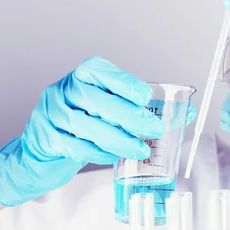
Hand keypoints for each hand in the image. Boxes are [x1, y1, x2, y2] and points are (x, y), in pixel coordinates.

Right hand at [0, 57, 196, 206]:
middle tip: (154, 129)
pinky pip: (76, 146)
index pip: (100, 71)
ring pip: (86, 126)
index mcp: (83, 76)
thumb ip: (143, 109)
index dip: (123, 82)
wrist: (43, 150)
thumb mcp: (110, 110)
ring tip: (141, 150)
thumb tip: (186, 113)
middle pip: (95, 100)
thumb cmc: (87, 124)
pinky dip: (99, 153)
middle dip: (129, 116)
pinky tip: (115, 158)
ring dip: (118, 139)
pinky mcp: (46, 139)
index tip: (145, 96)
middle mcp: (63, 90)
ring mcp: (52, 114)